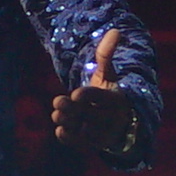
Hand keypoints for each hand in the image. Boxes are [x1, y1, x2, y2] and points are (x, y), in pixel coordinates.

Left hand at [51, 28, 142, 156]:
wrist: (119, 120)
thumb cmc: (108, 91)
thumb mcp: (109, 73)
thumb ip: (107, 54)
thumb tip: (115, 30)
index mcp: (118, 99)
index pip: (103, 98)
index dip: (89, 96)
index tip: (74, 94)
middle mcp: (114, 118)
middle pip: (93, 115)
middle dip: (73, 109)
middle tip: (56, 101)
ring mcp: (106, 133)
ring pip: (87, 130)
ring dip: (70, 123)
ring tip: (56, 115)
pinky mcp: (96, 145)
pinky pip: (83, 144)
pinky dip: (71, 139)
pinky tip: (59, 131)